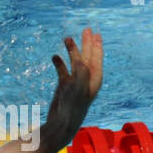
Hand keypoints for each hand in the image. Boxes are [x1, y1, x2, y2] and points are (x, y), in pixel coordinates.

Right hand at [42, 27, 102, 149]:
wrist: (62, 123)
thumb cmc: (73, 108)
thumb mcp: (79, 90)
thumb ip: (81, 73)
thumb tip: (80, 60)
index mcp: (94, 78)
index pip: (97, 57)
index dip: (96, 44)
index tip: (96, 33)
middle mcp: (86, 78)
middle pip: (88, 56)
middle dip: (87, 43)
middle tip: (87, 29)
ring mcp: (74, 82)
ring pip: (74, 61)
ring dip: (71, 50)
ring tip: (66, 38)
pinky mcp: (64, 86)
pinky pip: (62, 70)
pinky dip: (59, 63)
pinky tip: (55, 56)